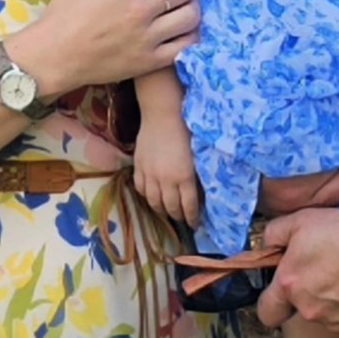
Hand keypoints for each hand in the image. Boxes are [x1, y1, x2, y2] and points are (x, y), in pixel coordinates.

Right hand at [14, 0, 200, 94]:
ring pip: (191, 15)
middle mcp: (141, 7)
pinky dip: (189, 35)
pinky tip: (181, 30)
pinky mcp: (150, 61)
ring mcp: (148, 36)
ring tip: (183, 6)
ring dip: (191, 6)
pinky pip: (185, 45)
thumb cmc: (63, 15)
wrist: (53, 58)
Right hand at [130, 108, 202, 228]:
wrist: (163, 113)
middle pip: (170, 207)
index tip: (195, 224)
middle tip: (182, 219)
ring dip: (161, 210)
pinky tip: (153, 197)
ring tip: (167, 212)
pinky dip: (147, 196)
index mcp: (184, 176)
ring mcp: (150, 174)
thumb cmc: (186, 129)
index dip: (192, 218)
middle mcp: (166, 179)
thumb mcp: (198, 154)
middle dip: (178, 216)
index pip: (188, 205)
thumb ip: (197, 175)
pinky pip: (141, 188)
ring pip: (153, 201)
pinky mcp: (139, 167)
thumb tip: (199, 192)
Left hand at [255, 206, 338, 337]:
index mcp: (291, 286)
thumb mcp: (305, 219)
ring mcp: (337, 326)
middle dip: (312, 297)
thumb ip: (276, 234)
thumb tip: (266, 245)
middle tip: (333, 275)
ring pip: (330, 319)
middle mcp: (310, 311)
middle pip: (303, 311)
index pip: (267, 311)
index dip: (274, 302)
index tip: (286, 292)